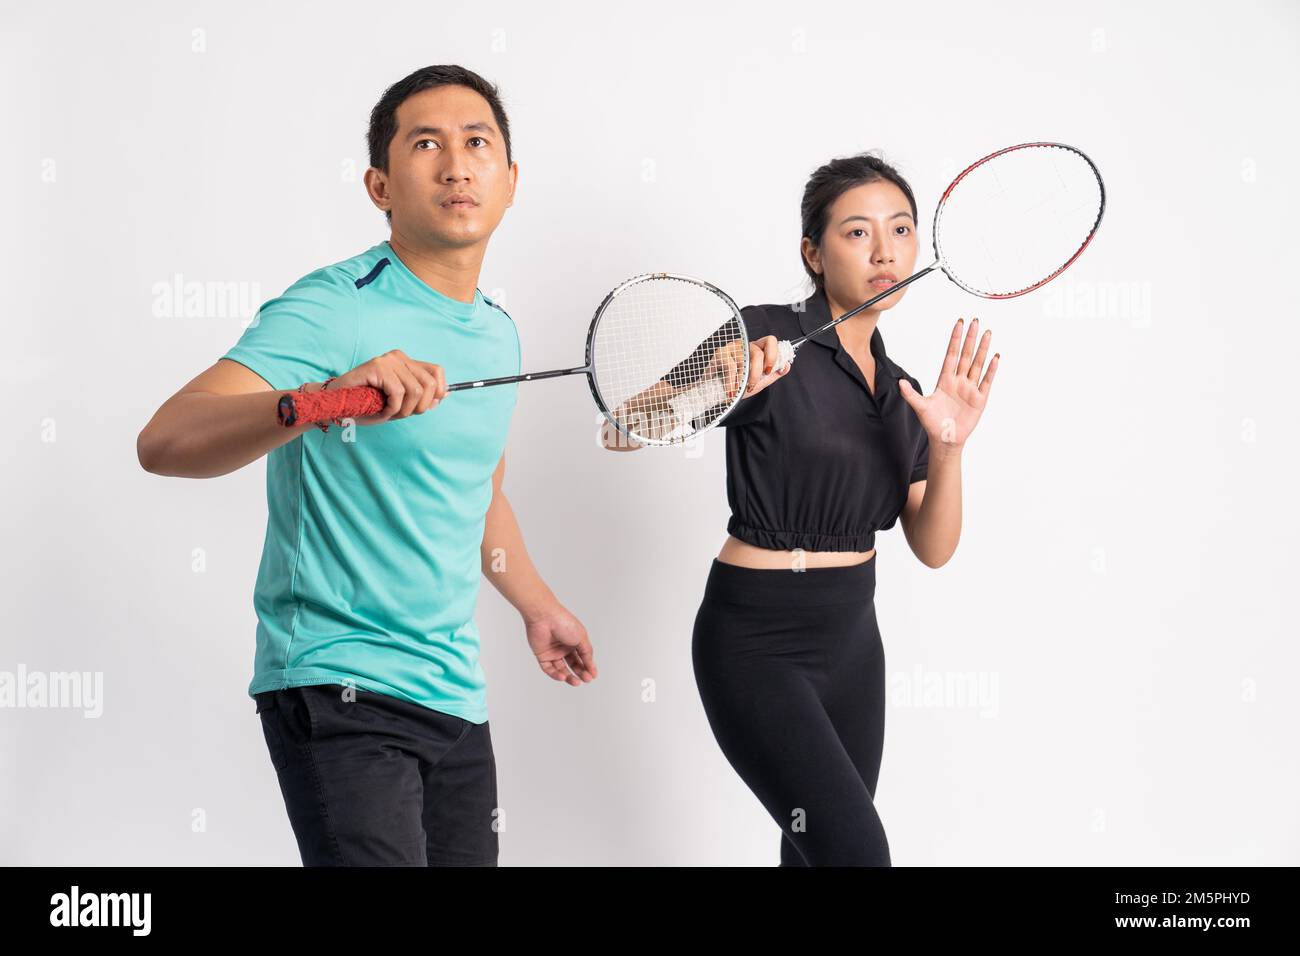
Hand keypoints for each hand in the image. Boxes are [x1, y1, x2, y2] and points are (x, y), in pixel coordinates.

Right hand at [329, 349, 448, 424]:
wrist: (337, 403)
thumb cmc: (366, 403)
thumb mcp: (399, 402)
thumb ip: (420, 397)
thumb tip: (442, 395)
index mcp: (406, 362)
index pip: (436, 371)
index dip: (438, 391)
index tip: (428, 405)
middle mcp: (398, 357)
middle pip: (429, 384)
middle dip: (419, 407)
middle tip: (402, 414)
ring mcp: (387, 360)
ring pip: (414, 391)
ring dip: (404, 410)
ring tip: (388, 413)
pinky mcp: (376, 367)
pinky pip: (398, 393)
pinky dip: (392, 408)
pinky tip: (381, 410)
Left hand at [524, 603, 596, 685]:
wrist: (544, 617)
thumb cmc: (564, 623)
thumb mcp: (581, 638)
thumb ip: (587, 653)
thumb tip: (592, 667)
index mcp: (574, 641)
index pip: (582, 658)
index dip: (588, 667)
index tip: (593, 676)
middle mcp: (563, 647)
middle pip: (573, 665)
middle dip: (580, 673)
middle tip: (586, 679)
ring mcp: (553, 652)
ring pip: (561, 669)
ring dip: (568, 676)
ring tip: (576, 682)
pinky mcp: (542, 655)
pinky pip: (549, 668)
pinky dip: (555, 674)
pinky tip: (563, 677)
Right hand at [705, 335, 790, 400]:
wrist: (713, 393)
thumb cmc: (735, 386)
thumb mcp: (758, 382)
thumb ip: (772, 375)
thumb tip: (786, 366)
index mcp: (756, 349)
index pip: (771, 341)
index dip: (773, 355)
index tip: (769, 370)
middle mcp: (745, 345)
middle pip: (758, 352)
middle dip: (758, 372)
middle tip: (753, 384)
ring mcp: (732, 348)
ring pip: (745, 360)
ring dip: (744, 379)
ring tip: (739, 389)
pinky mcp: (720, 353)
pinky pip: (731, 367)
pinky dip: (733, 382)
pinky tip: (731, 390)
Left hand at [899, 317, 999, 451]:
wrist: (945, 440)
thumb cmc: (932, 423)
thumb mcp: (920, 407)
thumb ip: (911, 394)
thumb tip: (899, 383)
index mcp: (945, 380)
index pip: (951, 355)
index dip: (955, 339)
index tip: (959, 324)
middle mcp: (959, 381)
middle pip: (966, 355)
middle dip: (970, 338)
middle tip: (975, 321)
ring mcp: (970, 389)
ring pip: (977, 364)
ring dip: (982, 349)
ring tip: (987, 333)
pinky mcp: (980, 399)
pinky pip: (986, 381)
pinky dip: (991, 369)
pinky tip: (995, 357)